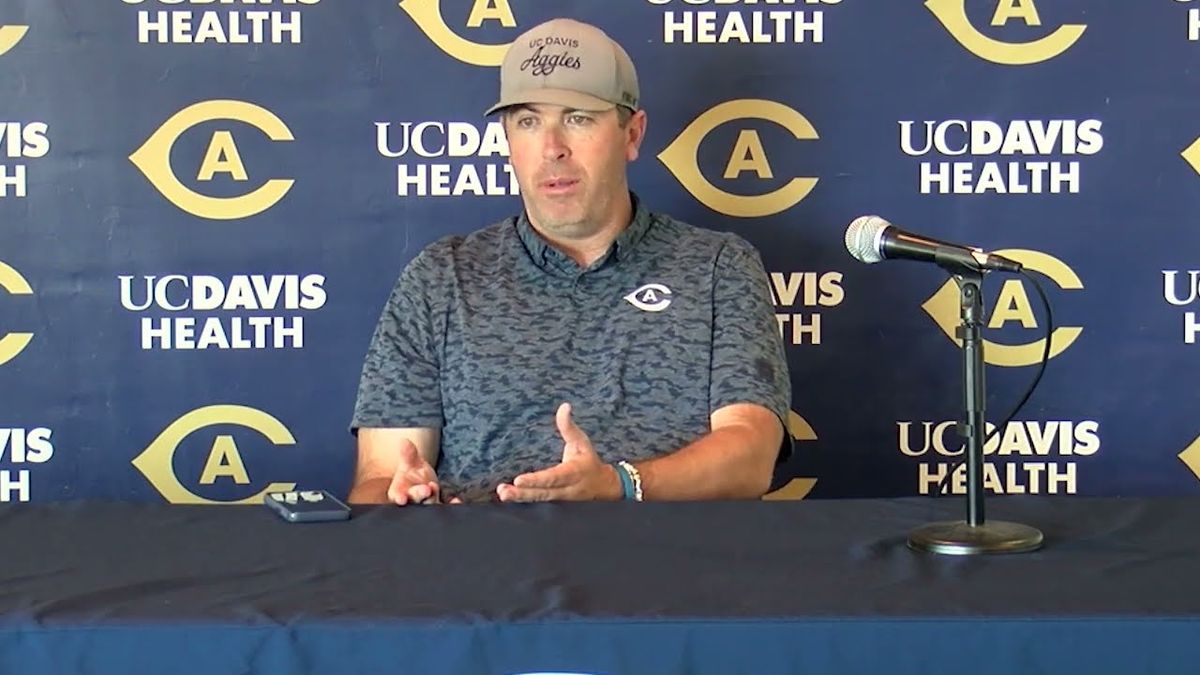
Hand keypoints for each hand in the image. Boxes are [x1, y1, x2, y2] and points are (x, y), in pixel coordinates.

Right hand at [387, 438, 461, 505]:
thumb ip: (407, 454)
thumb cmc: (411, 473)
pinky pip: (445, 507)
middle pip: (415, 500)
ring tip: (435, 487)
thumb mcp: (409, 462)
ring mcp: (426, 504)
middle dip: (420, 495)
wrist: (423, 479)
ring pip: (430, 504)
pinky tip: (455, 501)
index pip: (397, 496)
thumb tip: (404, 441)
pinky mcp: (438, 505)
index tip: (402, 498)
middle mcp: (412, 501)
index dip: (399, 497)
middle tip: (426, 489)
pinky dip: (450, 505)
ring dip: (433, 497)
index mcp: (399, 492)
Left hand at [496, 403, 621, 502]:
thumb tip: (564, 406)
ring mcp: (561, 500)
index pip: (553, 478)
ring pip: (539, 502)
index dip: (536, 480)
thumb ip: (569, 427)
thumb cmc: (589, 461)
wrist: (604, 487)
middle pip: (542, 494)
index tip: (518, 480)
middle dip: (522, 493)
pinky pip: (538, 505)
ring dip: (520, 499)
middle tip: (503, 492)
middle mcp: (566, 489)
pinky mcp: (555, 505)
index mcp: (572, 473)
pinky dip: (523, 503)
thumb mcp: (582, 442)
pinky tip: (508, 499)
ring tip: (502, 495)